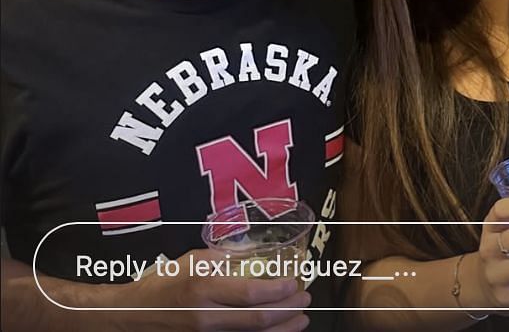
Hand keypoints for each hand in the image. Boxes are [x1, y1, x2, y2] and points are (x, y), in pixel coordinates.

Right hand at [129, 248, 310, 329]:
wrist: (132, 317)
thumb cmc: (161, 285)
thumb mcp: (192, 261)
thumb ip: (224, 258)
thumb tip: (255, 255)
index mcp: (204, 290)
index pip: (251, 293)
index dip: (279, 290)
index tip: (296, 281)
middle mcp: (207, 318)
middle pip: (258, 321)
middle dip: (288, 311)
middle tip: (306, 299)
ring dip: (282, 330)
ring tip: (300, 319)